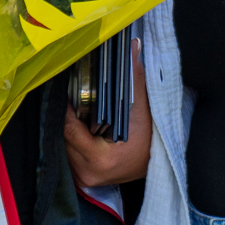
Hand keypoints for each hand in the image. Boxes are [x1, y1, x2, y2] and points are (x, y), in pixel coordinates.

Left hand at [60, 53, 153, 187]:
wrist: (161, 164)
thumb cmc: (153, 139)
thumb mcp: (144, 109)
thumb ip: (134, 79)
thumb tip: (132, 47)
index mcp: (101, 160)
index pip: (69, 128)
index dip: (67, 107)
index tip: (68, 89)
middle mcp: (88, 173)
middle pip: (63, 137)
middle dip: (67, 116)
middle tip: (72, 97)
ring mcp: (84, 178)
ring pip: (63, 145)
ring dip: (68, 128)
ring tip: (78, 111)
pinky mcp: (84, 178)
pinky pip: (70, 153)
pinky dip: (73, 139)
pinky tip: (81, 126)